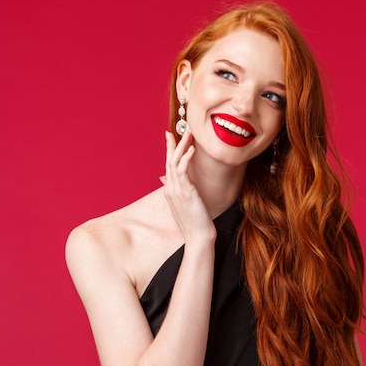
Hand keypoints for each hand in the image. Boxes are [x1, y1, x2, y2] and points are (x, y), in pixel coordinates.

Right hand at [162, 131, 215, 245]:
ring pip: (174, 162)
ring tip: (189, 133)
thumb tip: (176, 185)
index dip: (170, 150)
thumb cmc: (195, 223)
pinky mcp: (185, 193)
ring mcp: (176, 191)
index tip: (171, 136)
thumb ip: (180, 193)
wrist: (197, 237)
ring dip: (181, 146)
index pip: (168, 166)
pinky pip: (182, 171)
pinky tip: (192, 149)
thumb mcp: (185, 206)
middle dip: (173, 144)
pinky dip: (186, 158)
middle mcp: (171, 189)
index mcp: (170, 191)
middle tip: (180, 129)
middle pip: (169, 161)